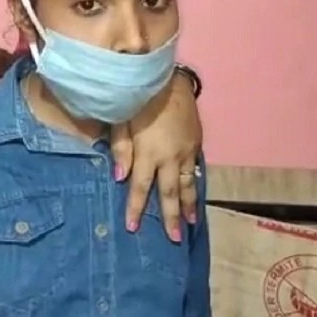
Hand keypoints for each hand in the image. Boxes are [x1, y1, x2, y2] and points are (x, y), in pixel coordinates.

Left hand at [109, 74, 202, 241]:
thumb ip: (121, 149)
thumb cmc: (139, 98)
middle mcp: (170, 157)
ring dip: (188, 205)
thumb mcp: (122, 120)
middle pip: (169, 193)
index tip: (132, 227)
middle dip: (170, 217)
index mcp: (149, 153)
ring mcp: (186, 151)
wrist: (170, 78)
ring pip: (187, 184)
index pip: (140, 187)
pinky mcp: (196, 143)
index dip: (135, 208)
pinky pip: (195, 170)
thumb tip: (120, 177)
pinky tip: (195, 194)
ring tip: (190, 223)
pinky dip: (195, 185)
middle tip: (174, 238)